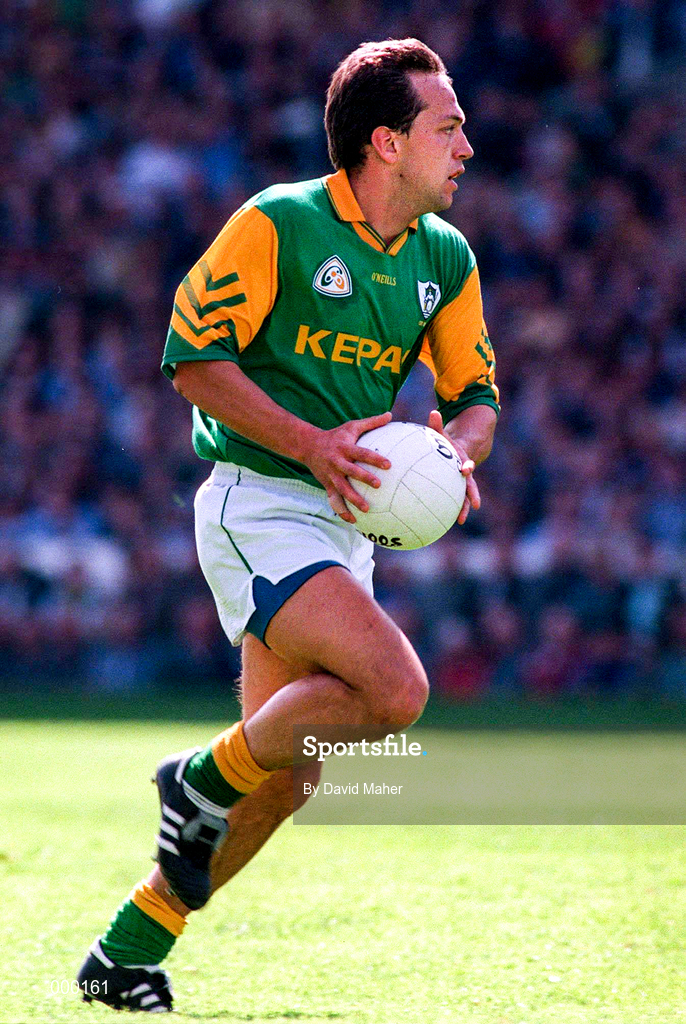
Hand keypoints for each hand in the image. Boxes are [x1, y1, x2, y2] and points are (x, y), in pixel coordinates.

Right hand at [300, 412, 391, 522]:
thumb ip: (371, 422)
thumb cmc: (336, 435)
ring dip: (353, 499)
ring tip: (367, 509)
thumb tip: (390, 414)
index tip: (389, 465)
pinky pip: (334, 500)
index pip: (362, 453)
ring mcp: (330, 475)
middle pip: (351, 471)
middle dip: (364, 478)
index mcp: (345, 448)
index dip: (375, 458)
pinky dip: (342, 511)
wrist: (308, 445)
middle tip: (378, 485)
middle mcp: (337, 462)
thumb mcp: (351, 426)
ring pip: (342, 489)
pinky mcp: (326, 485)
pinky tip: (353, 520)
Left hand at [427, 410, 479, 524]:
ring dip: (462, 509)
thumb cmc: (446, 442)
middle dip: (472, 496)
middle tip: (475, 506)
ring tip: (459, 521)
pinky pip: (451, 501)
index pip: (467, 465)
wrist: (456, 450)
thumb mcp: (442, 434)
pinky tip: (439, 522)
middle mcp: (464, 474)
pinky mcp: (453, 489)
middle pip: (470, 486)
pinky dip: (448, 510)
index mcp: (462, 461)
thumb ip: (437, 426)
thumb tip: (434, 412)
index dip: (468, 467)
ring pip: (462, 497)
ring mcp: (459, 483)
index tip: (466, 470)